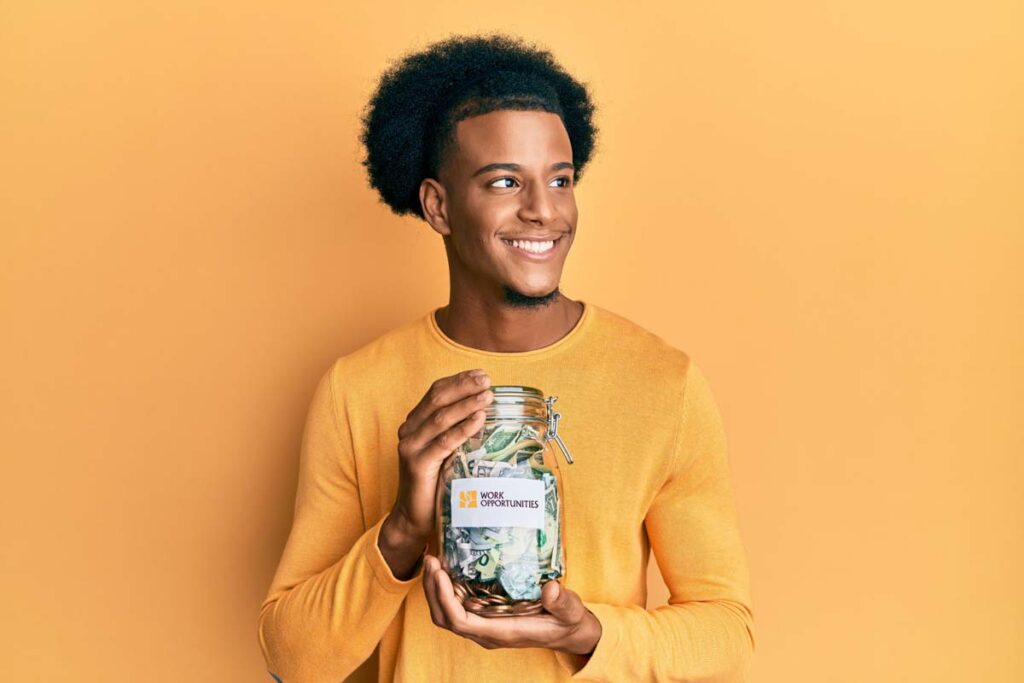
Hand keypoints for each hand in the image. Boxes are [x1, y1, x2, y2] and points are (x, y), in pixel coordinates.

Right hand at [378, 369, 494, 578]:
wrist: (414, 517)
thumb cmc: (435, 483)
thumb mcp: (446, 451)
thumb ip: (456, 431)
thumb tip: (487, 411)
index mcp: (414, 423)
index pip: (435, 392)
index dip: (458, 380)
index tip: (481, 374)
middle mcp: (408, 431)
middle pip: (437, 400)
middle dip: (464, 387)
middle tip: (487, 381)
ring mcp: (410, 448)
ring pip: (441, 418)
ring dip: (467, 404)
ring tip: (488, 396)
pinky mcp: (417, 465)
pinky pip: (443, 443)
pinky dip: (462, 429)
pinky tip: (479, 420)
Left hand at [421, 554, 602, 655]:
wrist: (569, 632)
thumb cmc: (567, 622)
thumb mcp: (570, 611)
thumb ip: (562, 603)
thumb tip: (550, 588)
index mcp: (501, 632)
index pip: (460, 621)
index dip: (444, 599)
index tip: (440, 573)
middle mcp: (487, 632)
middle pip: (445, 618)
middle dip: (432, 591)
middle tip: (432, 560)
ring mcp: (484, 626)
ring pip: (447, 614)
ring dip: (435, 590)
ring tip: (435, 562)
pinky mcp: (485, 618)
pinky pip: (457, 608)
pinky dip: (446, 590)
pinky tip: (450, 569)